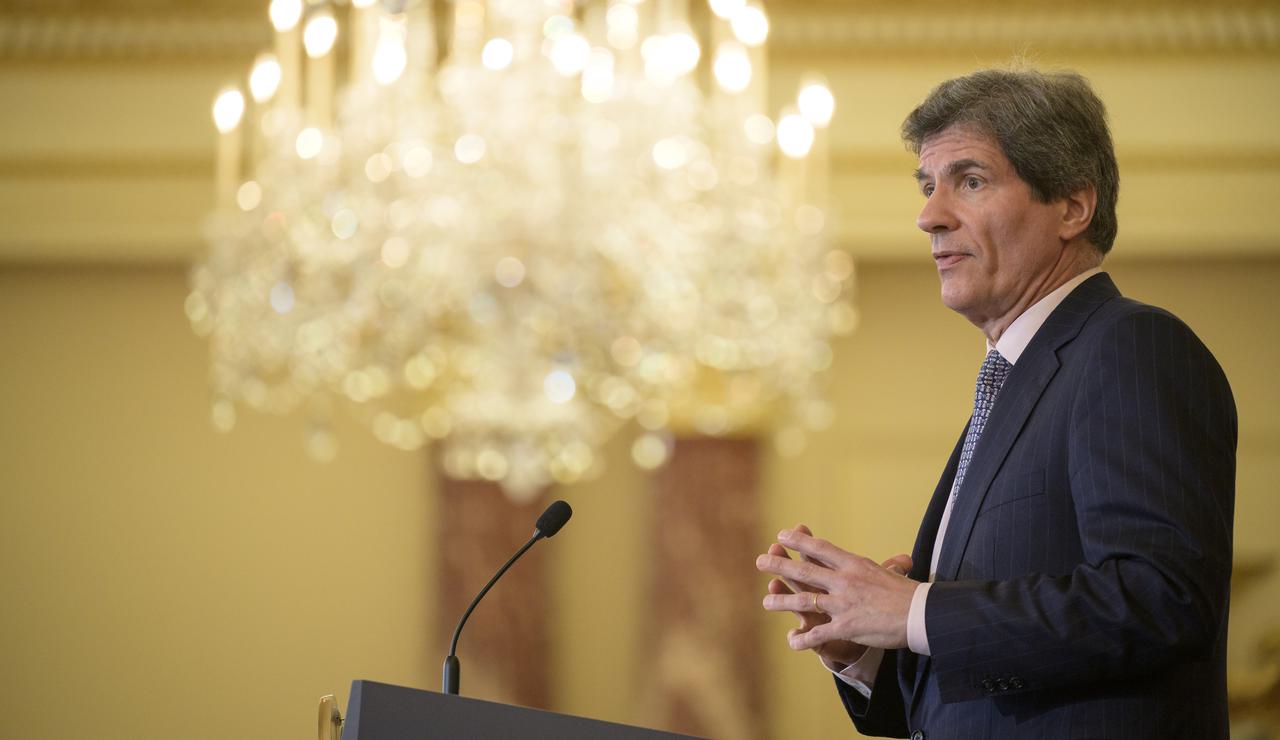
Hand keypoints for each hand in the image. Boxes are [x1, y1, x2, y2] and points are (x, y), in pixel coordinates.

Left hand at [757, 526, 916, 652]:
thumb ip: (885, 566)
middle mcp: (845, 581)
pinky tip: (791, 640)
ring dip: (782, 601)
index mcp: (854, 565)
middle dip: (780, 565)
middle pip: (805, 571)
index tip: (782, 535)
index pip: (821, 549)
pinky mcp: (847, 627)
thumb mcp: (891, 573)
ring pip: (805, 600)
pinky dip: (803, 638)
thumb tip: (900, 559)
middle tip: (760, 561)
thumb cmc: (909, 593)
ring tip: (766, 602)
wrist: (922, 615)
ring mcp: (844, 604)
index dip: (799, 542)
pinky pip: (819, 634)